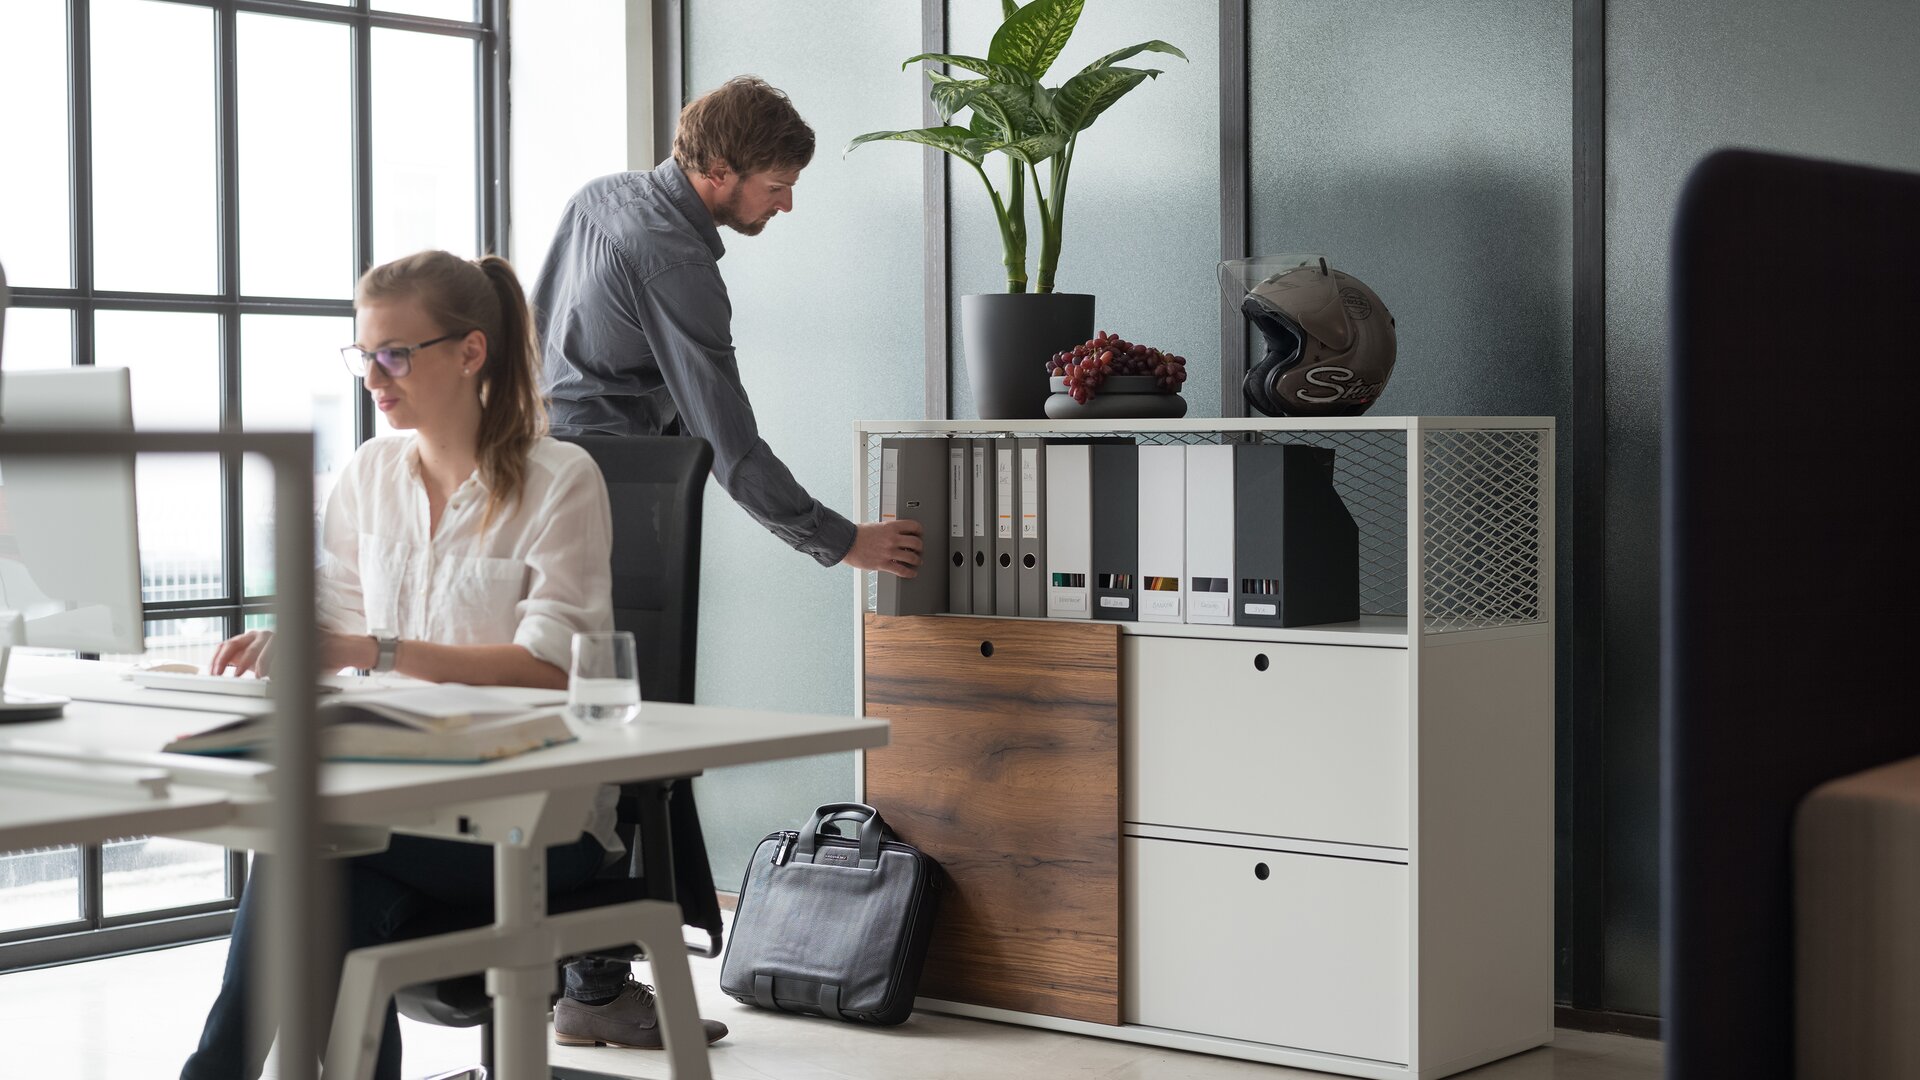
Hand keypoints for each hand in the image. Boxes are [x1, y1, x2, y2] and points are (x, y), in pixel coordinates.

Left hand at [208, 630, 375, 676]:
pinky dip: (280, 665)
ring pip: (264, 648)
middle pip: (241, 644)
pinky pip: (286, 653)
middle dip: (233, 662)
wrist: (340, 650)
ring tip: (256, 677)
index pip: (230, 644)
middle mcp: (267, 634)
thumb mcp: (274, 662)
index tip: (213, 673)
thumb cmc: (308, 657)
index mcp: (257, 638)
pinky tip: (277, 675)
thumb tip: (231, 671)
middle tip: (230, 677)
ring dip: (258, 664)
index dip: (218, 659)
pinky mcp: (300, 638)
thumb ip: (253, 664)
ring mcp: (285, 634)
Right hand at [843, 519, 924, 577]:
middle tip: (919, 550)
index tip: (920, 534)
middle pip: (916, 542)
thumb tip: (893, 534)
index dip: (919, 531)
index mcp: (890, 527)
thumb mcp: (875, 526)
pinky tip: (912, 573)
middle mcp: (892, 538)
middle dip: (920, 547)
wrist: (845, 543)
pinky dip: (910, 573)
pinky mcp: (883, 564)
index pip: (913, 526)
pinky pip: (902, 570)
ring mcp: (888, 552)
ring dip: (917, 560)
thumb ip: (887, 530)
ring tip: (917, 562)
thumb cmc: (857, 534)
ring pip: (912, 557)